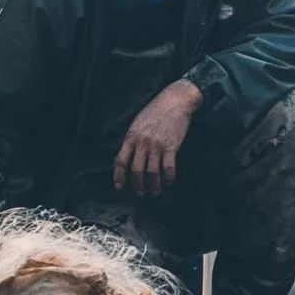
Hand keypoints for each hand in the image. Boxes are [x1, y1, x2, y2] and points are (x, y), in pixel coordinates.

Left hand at [113, 79, 201, 195]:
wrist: (175, 101)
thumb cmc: (156, 111)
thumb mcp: (138, 123)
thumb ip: (133, 139)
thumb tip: (129, 154)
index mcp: (131, 137)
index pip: (121, 161)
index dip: (118, 176)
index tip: (119, 187)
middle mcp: (142, 143)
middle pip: (136, 170)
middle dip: (137, 185)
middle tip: (140, 192)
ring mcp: (157, 145)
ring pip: (152, 172)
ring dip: (153, 185)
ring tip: (155, 191)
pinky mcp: (171, 146)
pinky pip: (168, 168)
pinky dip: (168, 178)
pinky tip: (169, 182)